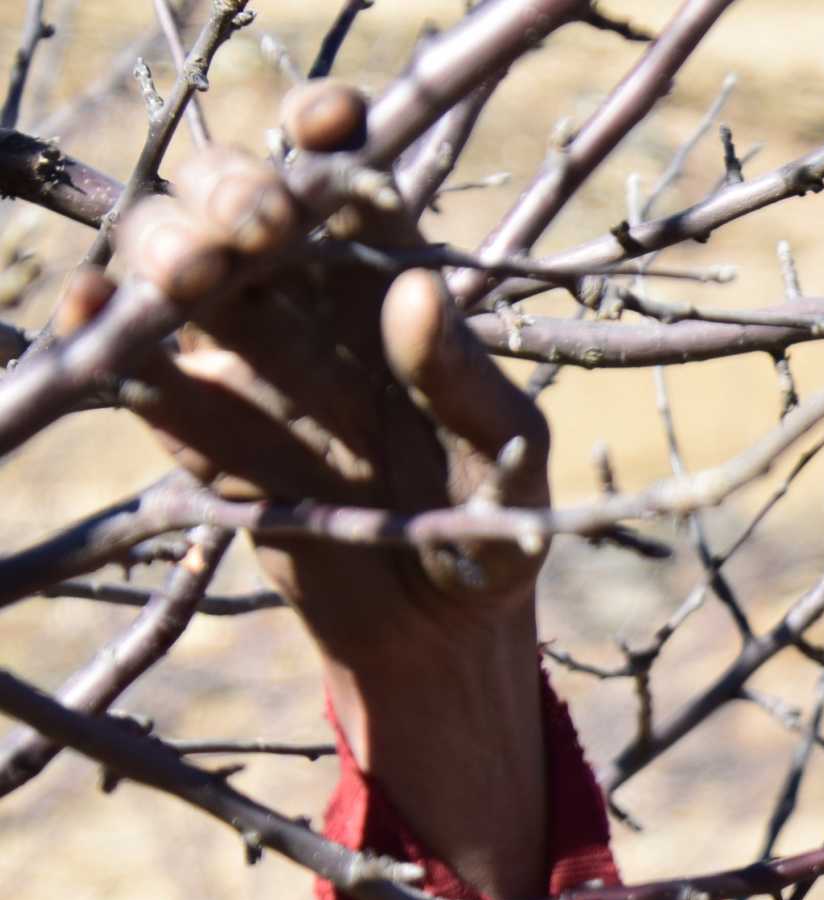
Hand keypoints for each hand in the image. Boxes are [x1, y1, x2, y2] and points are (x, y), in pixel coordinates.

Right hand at [56, 80, 552, 678]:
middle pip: (236, 199)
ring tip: (192, 275)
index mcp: (392, 278)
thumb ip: (467, 382)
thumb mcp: (509, 455)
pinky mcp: (196, 426)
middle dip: (235, 190)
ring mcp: (244, 359)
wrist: (442, 632)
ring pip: (171, 262)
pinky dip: (100, 332)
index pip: (344, 174)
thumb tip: (417, 294)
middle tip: (259, 229)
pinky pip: (133, 364)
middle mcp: (309, 301)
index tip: (331, 123)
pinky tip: (92, 315)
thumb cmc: (498, 528)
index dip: (326, 130)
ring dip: (166, 249)